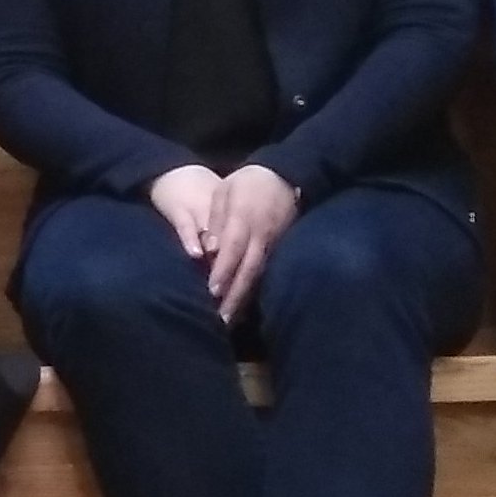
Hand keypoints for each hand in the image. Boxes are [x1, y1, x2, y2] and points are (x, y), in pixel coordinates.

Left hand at [149, 163, 300, 315]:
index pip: (233, 248)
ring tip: (231, 320)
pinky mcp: (282, 248)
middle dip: (234, 295)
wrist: (286, 176)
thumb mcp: (226, 191)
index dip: (223, 270)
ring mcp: (275, 243)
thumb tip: (210, 249)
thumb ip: (217, 219)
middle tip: (220, 319)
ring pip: (259, 275)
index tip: (211, 291)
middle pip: (248, 269)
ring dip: (245, 298)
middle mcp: (262, 234)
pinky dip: (256, 290)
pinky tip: (245, 305)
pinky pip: (268, 272)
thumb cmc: (247, 183)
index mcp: (245, 218)